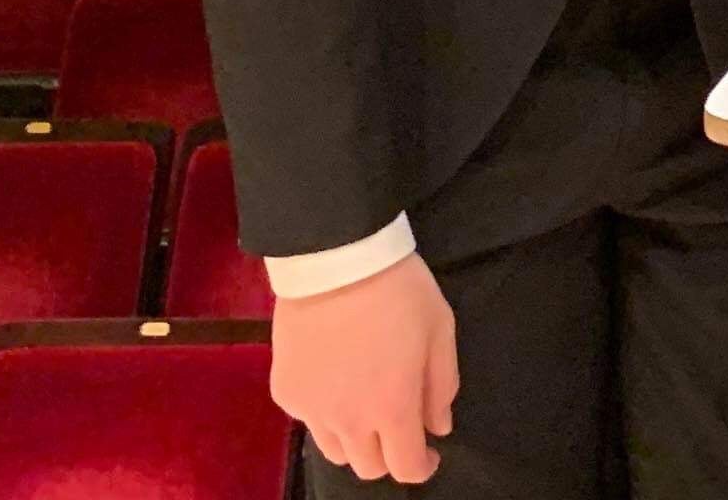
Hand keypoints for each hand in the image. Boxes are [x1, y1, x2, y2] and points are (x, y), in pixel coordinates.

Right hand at [272, 253, 457, 482]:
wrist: (334, 260)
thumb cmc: (398, 290)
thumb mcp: (440, 330)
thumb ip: (442, 385)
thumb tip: (438, 427)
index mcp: (392, 408)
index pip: (405, 467)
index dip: (422, 467)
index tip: (430, 453)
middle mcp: (349, 421)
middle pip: (368, 467)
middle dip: (389, 454)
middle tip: (397, 424)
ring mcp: (312, 409)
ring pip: (335, 452)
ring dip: (355, 441)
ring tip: (365, 407)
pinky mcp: (285, 392)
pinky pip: (309, 420)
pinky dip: (325, 413)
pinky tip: (335, 380)